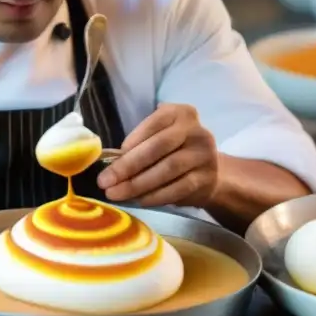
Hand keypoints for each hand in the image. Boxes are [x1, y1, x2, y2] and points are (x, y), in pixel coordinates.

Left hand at [97, 103, 218, 208]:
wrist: (210, 173)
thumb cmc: (174, 151)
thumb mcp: (160, 137)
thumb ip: (141, 143)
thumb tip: (110, 162)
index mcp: (181, 114)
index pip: (154, 123)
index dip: (132, 140)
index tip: (110, 158)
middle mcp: (196, 131)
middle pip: (159, 147)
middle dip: (128, 165)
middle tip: (105, 181)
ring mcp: (204, 155)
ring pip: (167, 169)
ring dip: (137, 184)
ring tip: (116, 193)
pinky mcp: (206, 179)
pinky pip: (177, 189)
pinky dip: (155, 196)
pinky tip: (138, 201)